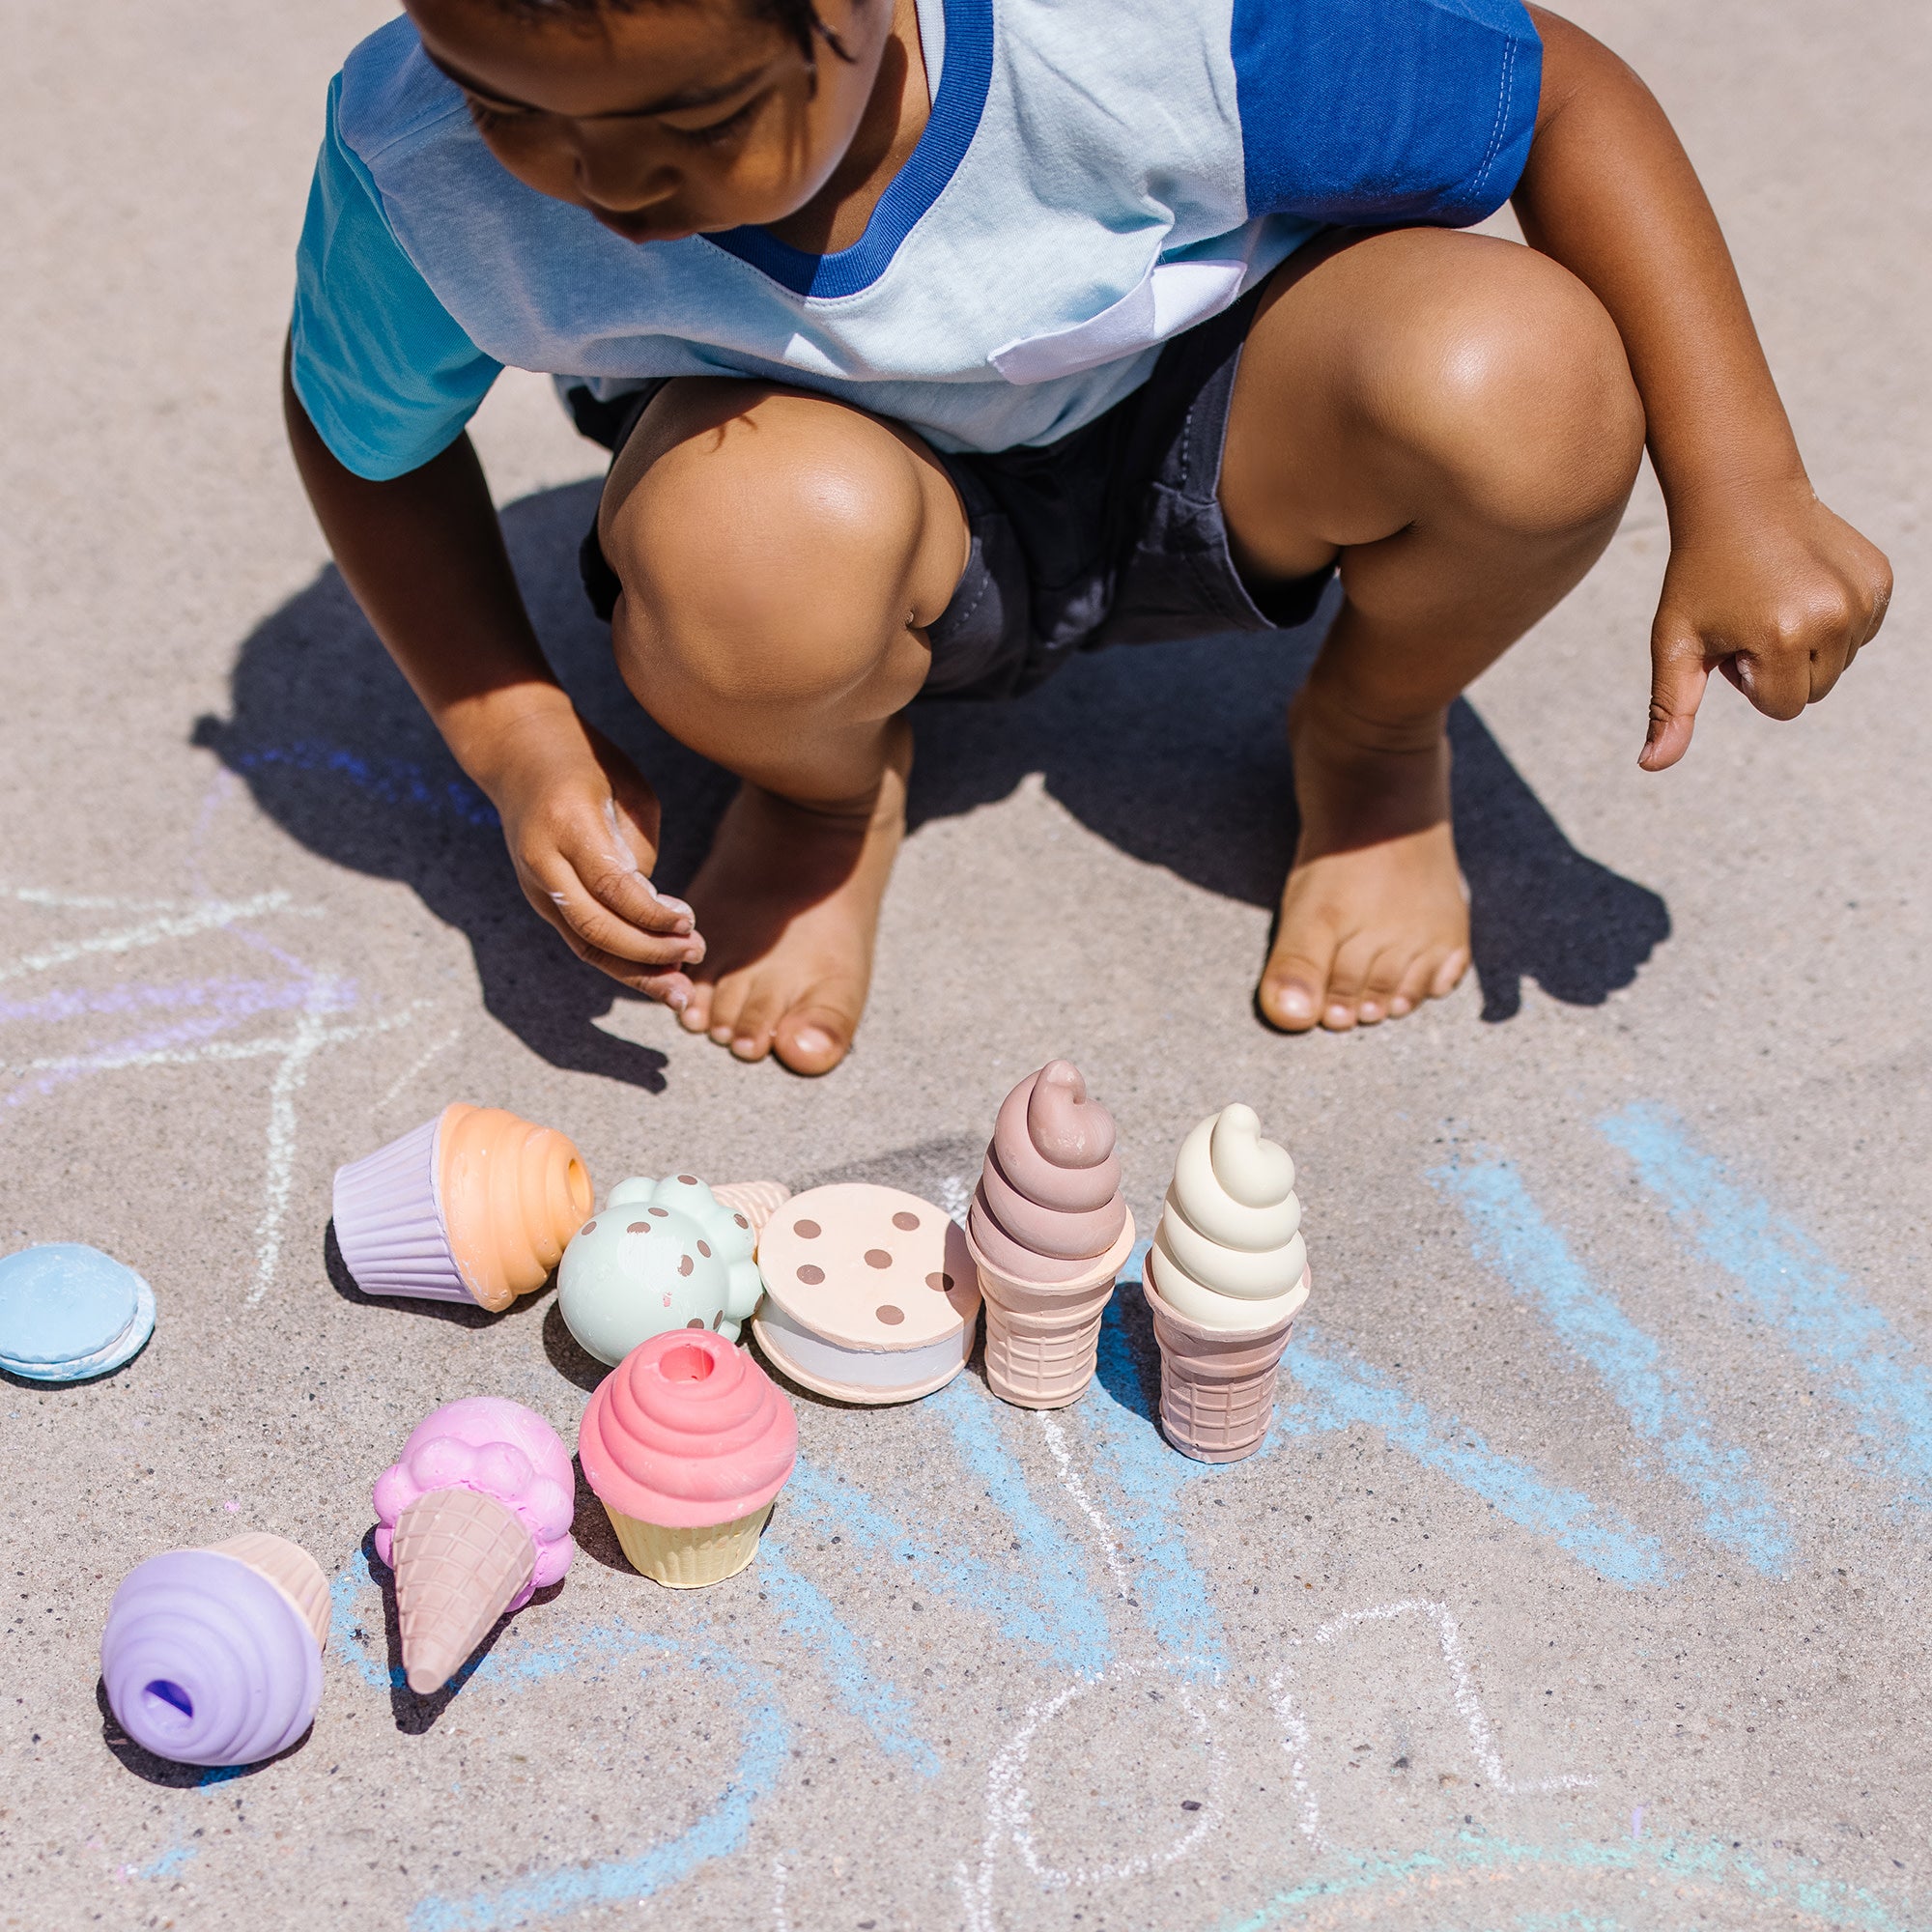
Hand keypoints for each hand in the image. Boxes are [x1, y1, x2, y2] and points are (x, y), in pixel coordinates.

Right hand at [481, 699, 704, 1007]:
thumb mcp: (628, 793)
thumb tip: (658, 915)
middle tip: (696, 953)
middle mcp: (543, 861)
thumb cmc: (590, 767)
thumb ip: (638, 854)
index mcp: (567, 825)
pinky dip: (622, 962)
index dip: (654, 914)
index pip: (612, 887)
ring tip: (680, 989)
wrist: (519, 754)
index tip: (691, 922)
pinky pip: (583, 940)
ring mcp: (536, 885)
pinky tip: (658, 974)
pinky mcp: (542, 899)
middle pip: (595, 927)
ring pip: (586, 945)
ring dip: (636, 973)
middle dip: (650, 952)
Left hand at [1641, 479, 1891, 769]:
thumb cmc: (1699, 574)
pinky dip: (1834, 622)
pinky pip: (1862, 631)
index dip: (1748, 683)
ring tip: (1774, 602)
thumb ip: (1671, 707)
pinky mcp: (1881, 580)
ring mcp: (1864, 598)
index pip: (1780, 708)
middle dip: (1780, 670)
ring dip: (1807, 647)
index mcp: (1783, 639)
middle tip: (1750, 621)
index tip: (1732, 643)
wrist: (1741, 496)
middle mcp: (1834, 619)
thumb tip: (1651, 766)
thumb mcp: (1674, 641)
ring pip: (1840, 664)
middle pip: (1814, 692)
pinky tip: (1801, 588)